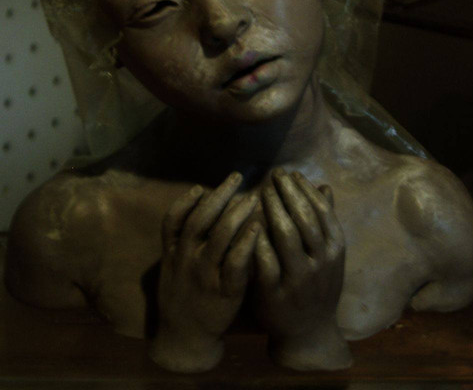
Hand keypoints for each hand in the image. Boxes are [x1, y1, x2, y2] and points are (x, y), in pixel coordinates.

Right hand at [150, 172, 259, 371]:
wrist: (184, 338)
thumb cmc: (182, 296)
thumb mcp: (171, 267)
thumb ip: (180, 238)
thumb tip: (198, 204)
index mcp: (172, 253)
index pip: (174, 218)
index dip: (188, 200)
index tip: (204, 185)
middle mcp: (186, 260)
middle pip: (201, 220)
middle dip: (219, 195)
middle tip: (237, 177)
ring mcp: (204, 275)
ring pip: (220, 237)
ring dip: (236, 213)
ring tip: (252, 197)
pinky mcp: (224, 291)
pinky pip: (235, 263)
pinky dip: (246, 243)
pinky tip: (258, 228)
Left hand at [255, 169, 350, 369]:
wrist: (309, 332)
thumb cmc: (317, 286)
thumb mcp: (328, 255)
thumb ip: (325, 221)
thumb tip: (323, 186)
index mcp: (334, 250)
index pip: (321, 211)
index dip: (305, 189)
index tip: (291, 173)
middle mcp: (320, 262)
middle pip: (304, 218)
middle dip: (288, 192)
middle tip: (274, 174)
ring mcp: (299, 279)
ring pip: (286, 235)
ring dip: (273, 208)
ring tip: (262, 191)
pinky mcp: (276, 293)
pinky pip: (266, 260)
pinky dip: (259, 239)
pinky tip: (250, 221)